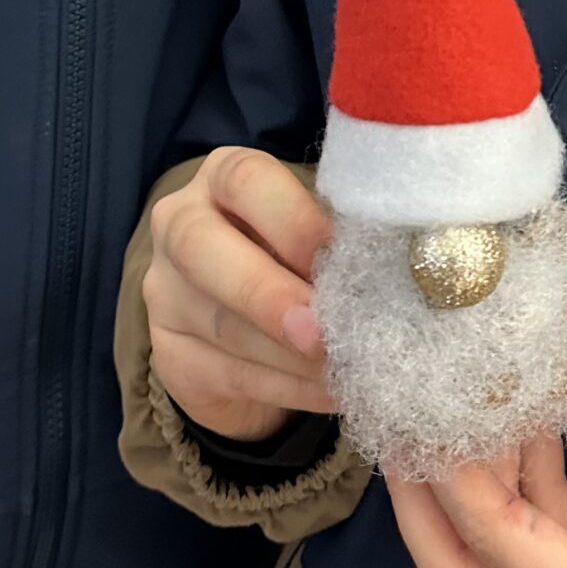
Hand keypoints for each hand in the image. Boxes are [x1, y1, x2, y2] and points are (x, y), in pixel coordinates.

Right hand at [145, 146, 333, 441]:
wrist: (247, 319)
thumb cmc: (297, 255)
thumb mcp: (315, 231)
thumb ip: (340, 240)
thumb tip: (399, 268)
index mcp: (224, 177)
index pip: (246, 182)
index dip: (293, 221)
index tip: (339, 258)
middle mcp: (180, 224)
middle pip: (202, 248)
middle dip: (268, 293)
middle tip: (322, 330)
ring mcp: (166, 293)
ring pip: (223, 326)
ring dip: (293, 357)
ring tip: (348, 368)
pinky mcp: (171, 356)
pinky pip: (232, 376)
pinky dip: (292, 388)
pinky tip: (334, 390)